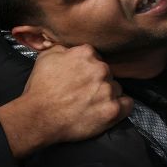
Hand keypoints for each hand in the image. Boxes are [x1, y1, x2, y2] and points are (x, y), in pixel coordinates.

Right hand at [0, 45, 132, 157]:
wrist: (38, 117)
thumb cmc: (40, 89)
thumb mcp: (46, 57)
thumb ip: (64, 49)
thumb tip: (72, 49)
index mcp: (86, 53)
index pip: (96, 58)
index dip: (88, 69)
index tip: (81, 78)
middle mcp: (101, 69)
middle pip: (108, 73)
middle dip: (98, 81)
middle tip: (84, 93)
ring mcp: (108, 90)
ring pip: (117, 88)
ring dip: (108, 95)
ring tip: (91, 105)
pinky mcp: (113, 110)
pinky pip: (127, 104)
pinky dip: (120, 107)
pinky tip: (108, 110)